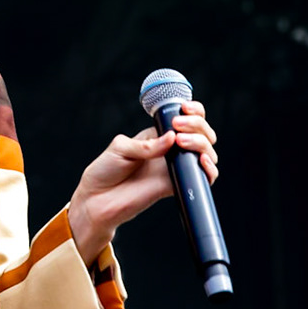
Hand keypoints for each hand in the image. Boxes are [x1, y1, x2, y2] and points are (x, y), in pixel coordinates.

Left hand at [66, 101, 217, 256]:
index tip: (184, 108)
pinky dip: (210, 169)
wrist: (97, 199)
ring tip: (181, 142)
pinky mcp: (177, 186)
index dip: (193, 111)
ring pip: (206, 152)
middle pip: (202, 133)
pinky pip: (203, 178)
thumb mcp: (121, 148)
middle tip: (178, 127)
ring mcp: (176, 167)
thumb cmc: (106, 171)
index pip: (186, 118)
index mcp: (159, 135)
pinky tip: (201, 160)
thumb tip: (171, 138)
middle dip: (197, 124)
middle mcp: (171, 150)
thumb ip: (146, 145)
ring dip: (201, 142)